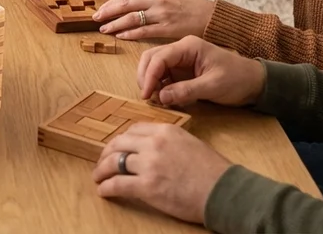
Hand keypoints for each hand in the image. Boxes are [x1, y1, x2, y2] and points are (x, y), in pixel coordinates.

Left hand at [92, 123, 231, 223]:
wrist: (224, 191)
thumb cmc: (213, 171)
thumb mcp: (190, 143)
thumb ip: (168, 142)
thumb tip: (152, 149)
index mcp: (165, 131)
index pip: (132, 130)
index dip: (121, 140)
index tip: (117, 148)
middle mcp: (153, 144)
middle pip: (118, 144)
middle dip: (106, 154)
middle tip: (103, 162)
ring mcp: (149, 164)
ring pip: (113, 163)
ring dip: (101, 170)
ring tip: (98, 177)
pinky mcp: (147, 186)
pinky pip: (117, 184)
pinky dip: (107, 188)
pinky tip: (104, 191)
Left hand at [95, 0, 213, 40]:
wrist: (211, 16)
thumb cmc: (189, 8)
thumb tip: (130, 5)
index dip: (111, 2)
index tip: (100, 7)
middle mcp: (157, 0)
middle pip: (125, 4)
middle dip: (108, 11)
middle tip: (95, 17)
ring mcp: (162, 14)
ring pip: (132, 17)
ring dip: (115, 24)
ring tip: (104, 28)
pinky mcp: (168, 28)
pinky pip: (144, 31)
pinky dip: (130, 33)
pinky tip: (120, 36)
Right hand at [136, 35, 264, 107]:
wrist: (255, 82)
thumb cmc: (237, 79)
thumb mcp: (213, 86)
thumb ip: (186, 91)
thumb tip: (161, 97)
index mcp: (189, 46)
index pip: (159, 57)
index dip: (149, 75)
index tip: (147, 95)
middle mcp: (181, 49)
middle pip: (151, 58)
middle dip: (145, 77)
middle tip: (147, 97)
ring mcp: (181, 59)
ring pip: (155, 66)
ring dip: (151, 82)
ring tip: (156, 99)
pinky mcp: (182, 70)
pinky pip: (164, 76)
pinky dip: (160, 86)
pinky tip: (164, 98)